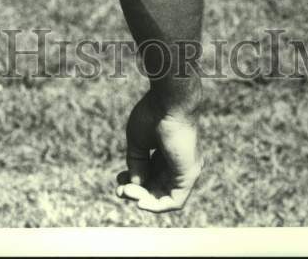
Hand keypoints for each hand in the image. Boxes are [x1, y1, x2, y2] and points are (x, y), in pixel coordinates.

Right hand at [115, 91, 202, 212]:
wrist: (168, 102)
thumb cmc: (153, 114)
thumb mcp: (138, 141)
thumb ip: (136, 163)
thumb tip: (135, 185)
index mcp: (165, 153)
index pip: (150, 176)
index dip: (133, 182)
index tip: (118, 179)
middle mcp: (177, 163)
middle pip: (156, 188)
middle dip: (136, 193)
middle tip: (119, 190)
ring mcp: (185, 170)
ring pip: (163, 196)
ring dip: (142, 199)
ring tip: (126, 191)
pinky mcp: (189, 174)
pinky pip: (175, 200)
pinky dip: (157, 205)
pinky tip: (140, 201)